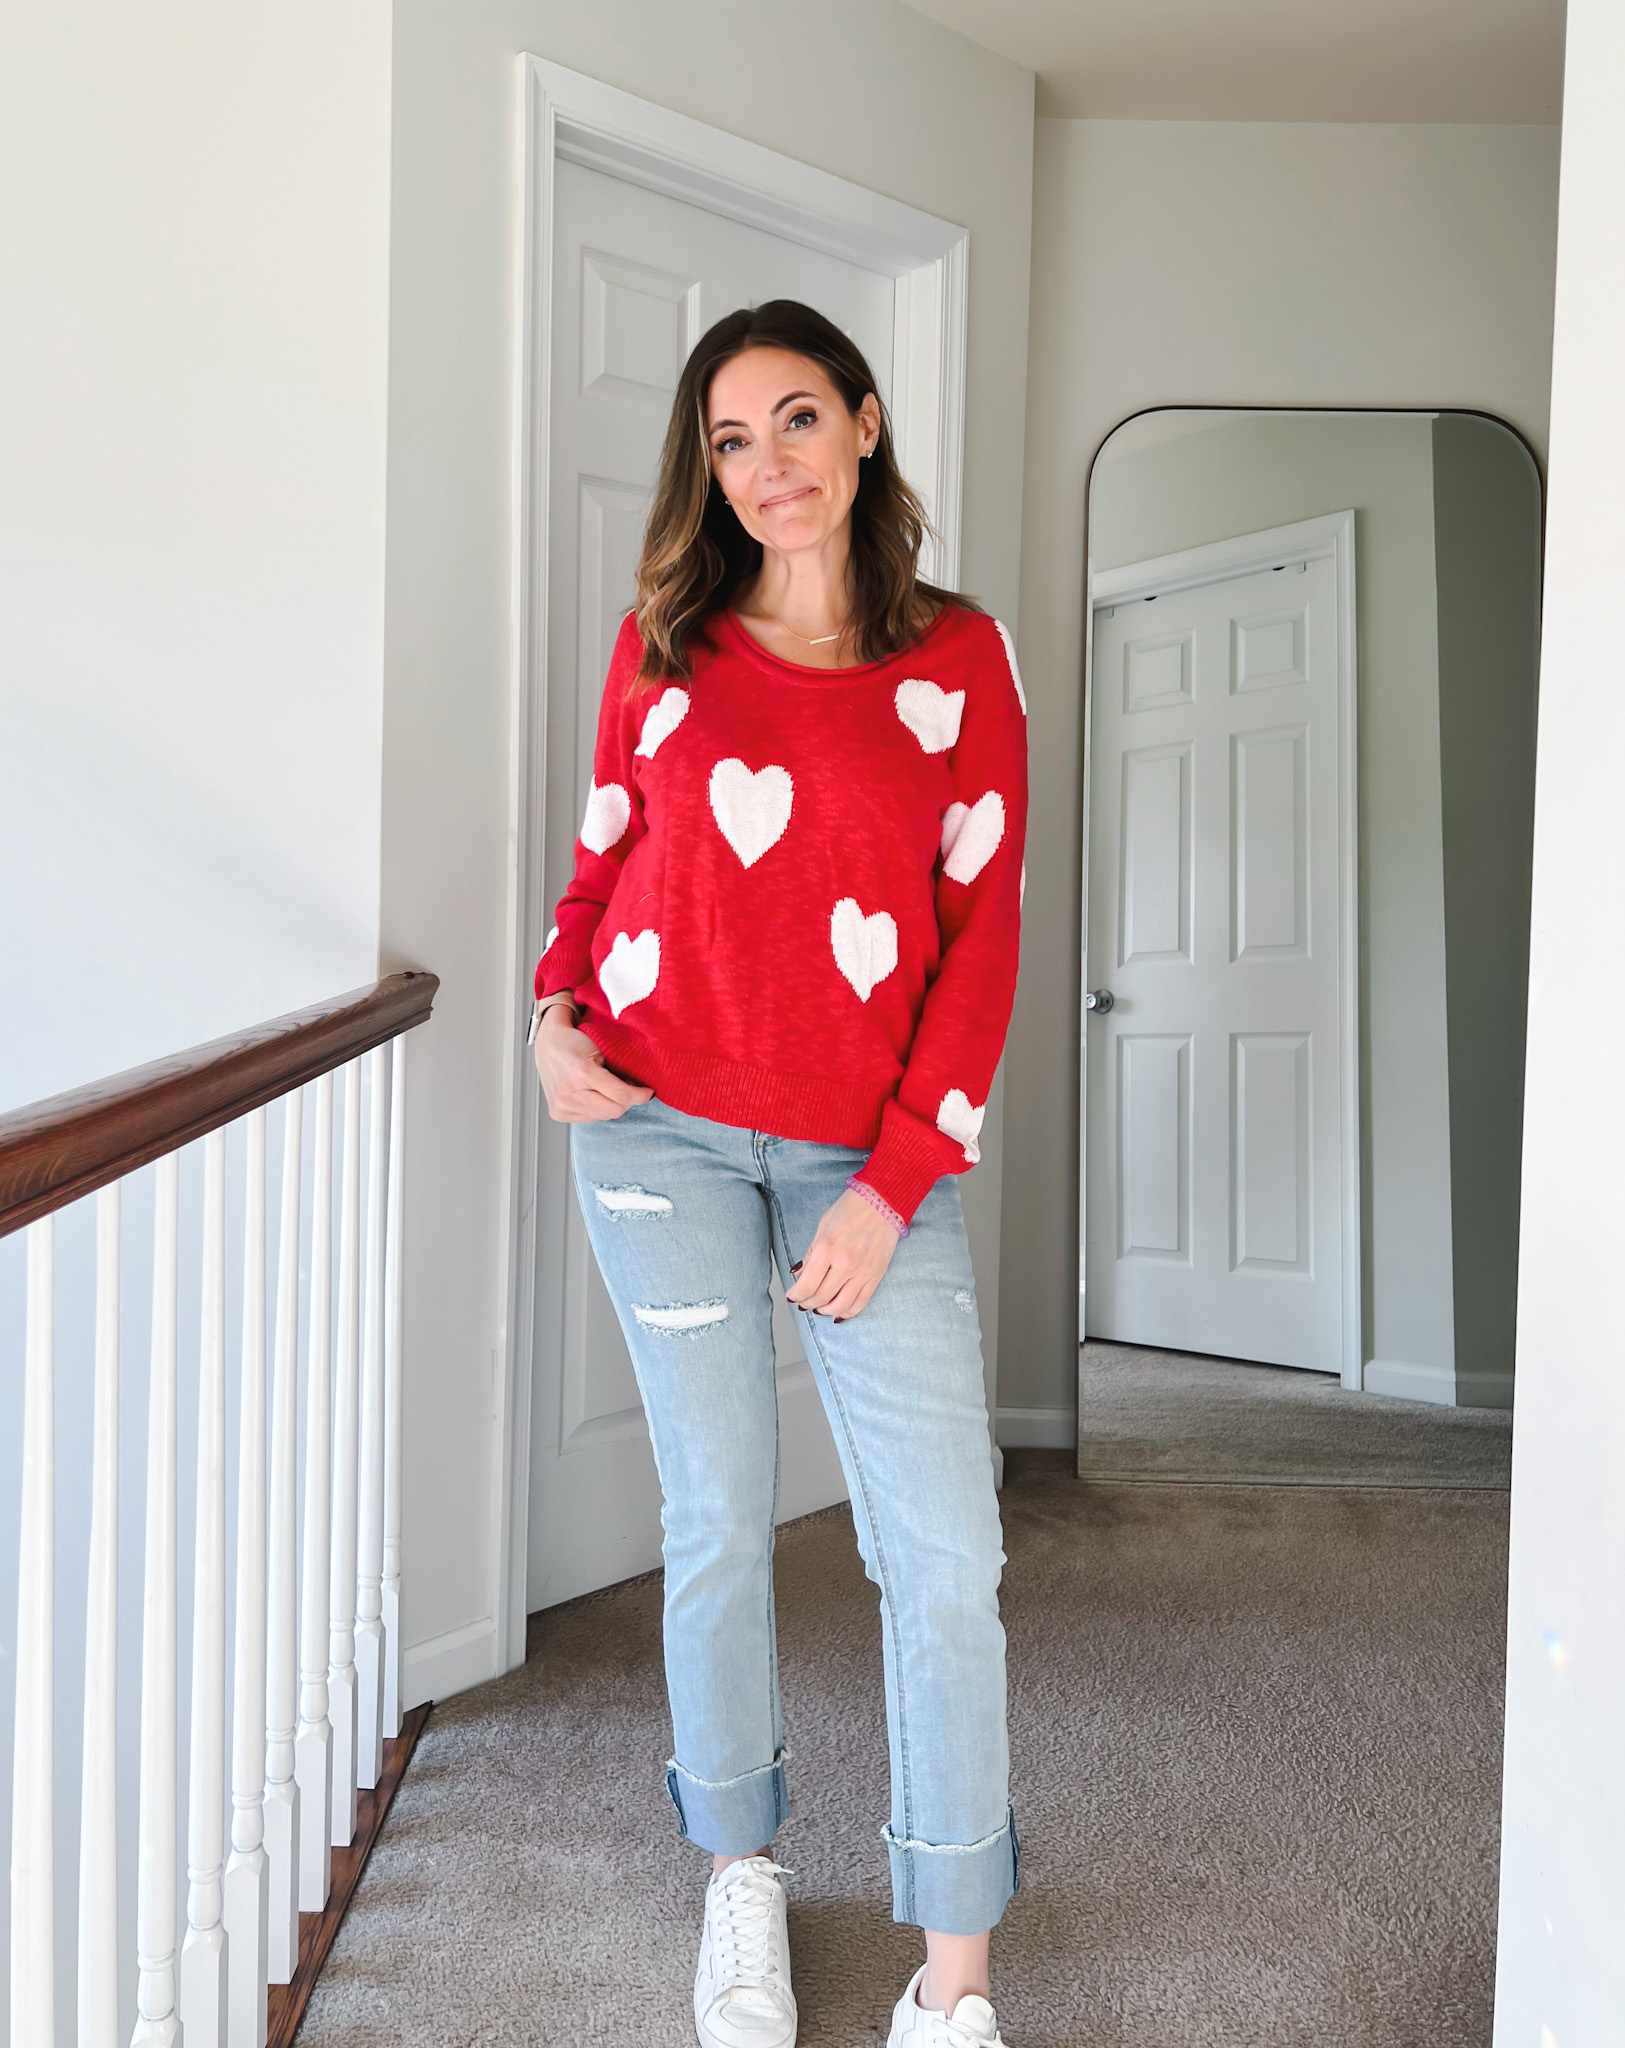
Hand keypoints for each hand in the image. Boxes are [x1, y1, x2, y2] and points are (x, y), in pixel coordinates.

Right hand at [532, 1005, 654, 1121]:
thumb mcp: (602, 1048)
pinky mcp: (558, 1113)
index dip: (640, 1096)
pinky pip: (590, 1119)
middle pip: (614, 1110)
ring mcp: (562, 1105)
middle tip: (629, 1089)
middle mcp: (569, 1092)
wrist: (548, 1044)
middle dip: (627, 1102)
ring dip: (611, 1105)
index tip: (648, 1092)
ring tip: (609, 1090)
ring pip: (602, 1117)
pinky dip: (597, 1109)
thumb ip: (620, 1069)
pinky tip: (593, 1094)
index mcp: (582, 1072)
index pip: (621, 1095)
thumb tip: (640, 1090)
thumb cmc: (576, 1042)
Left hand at [786, 1188, 899, 1321]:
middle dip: (807, 1303)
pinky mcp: (877, 1275)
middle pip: (821, 1298)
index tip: (792, 1296)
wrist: (883, 1200)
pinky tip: (838, 1311)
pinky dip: (847, 1312)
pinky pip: (861, 1302)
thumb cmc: (851, 1208)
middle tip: (803, 1302)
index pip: (807, 1285)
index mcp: (828, 1248)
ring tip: (819, 1307)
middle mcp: (846, 1263)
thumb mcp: (823, 1227)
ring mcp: (863, 1271)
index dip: (796, 1295)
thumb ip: (811, 1253)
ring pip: (840, 1306)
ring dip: (825, 1310)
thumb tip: (800, 1275)